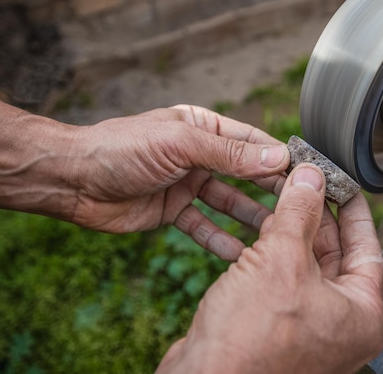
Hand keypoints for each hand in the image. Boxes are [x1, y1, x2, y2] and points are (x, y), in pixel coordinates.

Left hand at [69, 105, 289, 260]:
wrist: (74, 180)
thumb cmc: (122, 149)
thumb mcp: (181, 144)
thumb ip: (229, 154)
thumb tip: (278, 157)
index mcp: (203, 128)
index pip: (252, 142)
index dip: (279, 158)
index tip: (308, 175)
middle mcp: (198, 155)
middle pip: (244, 175)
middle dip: (270, 192)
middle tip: (300, 210)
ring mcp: (187, 184)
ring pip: (228, 203)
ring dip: (249, 219)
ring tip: (275, 237)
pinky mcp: (173, 211)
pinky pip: (203, 226)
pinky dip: (219, 240)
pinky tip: (238, 254)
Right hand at [155, 164, 382, 373]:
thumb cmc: (249, 341)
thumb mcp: (281, 260)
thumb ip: (299, 212)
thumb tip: (311, 177)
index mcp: (360, 315)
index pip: (366, 247)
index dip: (352, 208)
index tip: (343, 183)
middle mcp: (339, 325)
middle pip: (334, 254)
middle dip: (316, 214)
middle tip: (306, 182)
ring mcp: (307, 328)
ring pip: (304, 265)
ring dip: (291, 230)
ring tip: (281, 195)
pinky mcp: (276, 328)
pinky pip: (281, 280)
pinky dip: (272, 253)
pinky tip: (258, 228)